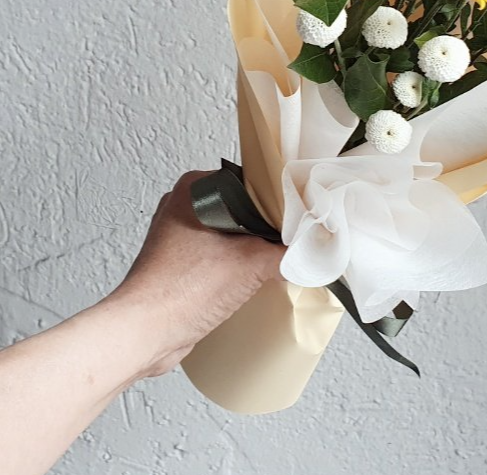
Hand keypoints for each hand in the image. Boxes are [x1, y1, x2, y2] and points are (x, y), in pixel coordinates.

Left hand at [105, 171, 283, 376]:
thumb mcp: (250, 263)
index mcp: (194, 189)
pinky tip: (256, 279)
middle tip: (293, 238)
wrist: (144, 335)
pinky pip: (221, 255)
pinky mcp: (182, 263)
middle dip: (269, 227)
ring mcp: (180, 236)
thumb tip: (310, 252)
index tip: (302, 214)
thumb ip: (286, 253)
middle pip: (244, 208)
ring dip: (254, 247)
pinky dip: (239, 265)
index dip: (280, 200)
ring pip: (233, 233)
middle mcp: (183, 207)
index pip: (252, 182)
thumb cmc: (178, 291)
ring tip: (276, 259)